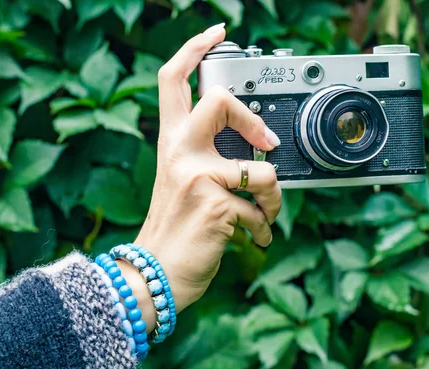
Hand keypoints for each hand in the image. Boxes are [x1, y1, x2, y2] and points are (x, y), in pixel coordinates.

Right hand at [116, 23, 281, 331]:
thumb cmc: (175, 230)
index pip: (174, 80)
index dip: (194, 48)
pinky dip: (266, 227)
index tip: (217, 33)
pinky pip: (263, 208)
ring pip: (261, 168)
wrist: (154, 274)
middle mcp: (180, 153)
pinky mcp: (217, 205)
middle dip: (253, 119)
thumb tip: (255, 147)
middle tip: (264, 143)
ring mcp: (198, 177)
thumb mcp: (182, 184)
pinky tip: (256, 236)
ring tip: (265, 211)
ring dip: (274, 196)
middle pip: (220, 101)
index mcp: (171, 143)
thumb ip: (208, 157)